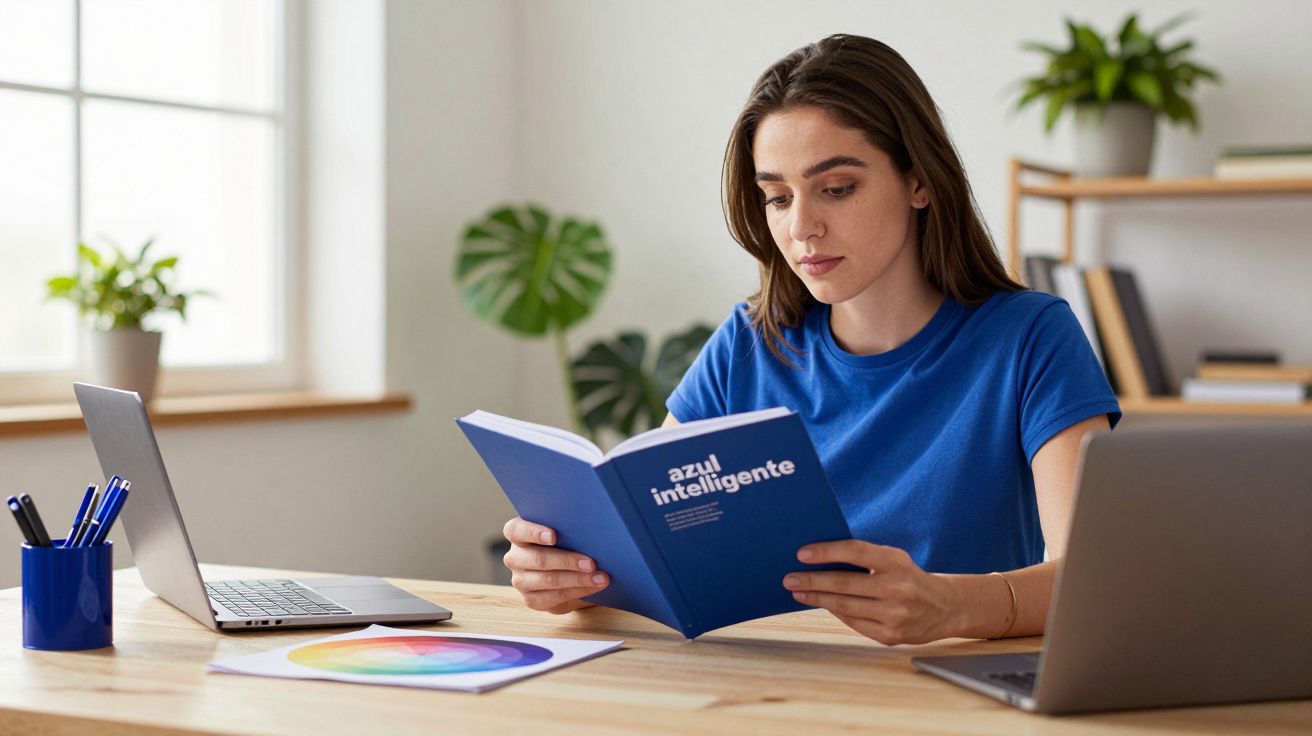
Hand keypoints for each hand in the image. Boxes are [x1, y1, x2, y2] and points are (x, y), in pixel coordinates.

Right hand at [502, 517, 608, 613]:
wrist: (567, 569)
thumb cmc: (566, 542)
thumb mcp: (564, 532)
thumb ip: (568, 528)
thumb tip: (592, 528)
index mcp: (517, 534)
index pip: (516, 530)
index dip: (534, 532)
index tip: (554, 536)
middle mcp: (514, 558)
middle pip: (538, 558)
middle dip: (567, 561)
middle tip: (591, 563)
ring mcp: (520, 580)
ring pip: (549, 580)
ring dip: (577, 579)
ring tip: (600, 577)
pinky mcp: (530, 600)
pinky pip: (554, 597)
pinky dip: (578, 591)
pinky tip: (593, 587)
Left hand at [783, 540, 959, 644]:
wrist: (945, 608)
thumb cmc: (908, 577)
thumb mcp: (894, 560)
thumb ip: (865, 558)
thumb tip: (819, 558)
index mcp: (897, 562)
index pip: (856, 552)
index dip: (827, 552)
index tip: (802, 553)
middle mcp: (898, 588)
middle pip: (844, 583)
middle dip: (812, 580)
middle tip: (789, 578)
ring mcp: (895, 615)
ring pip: (845, 606)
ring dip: (817, 599)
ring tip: (798, 591)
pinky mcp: (891, 636)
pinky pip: (854, 622)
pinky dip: (835, 612)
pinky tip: (822, 605)